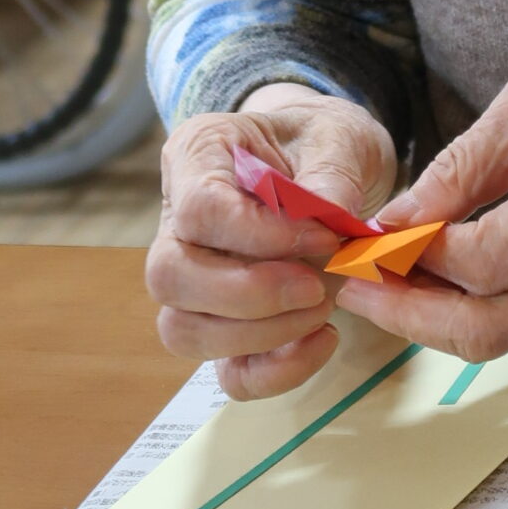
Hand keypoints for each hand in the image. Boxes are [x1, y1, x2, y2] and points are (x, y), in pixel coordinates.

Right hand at [146, 85, 397, 398]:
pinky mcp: (223, 323)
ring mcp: (191, 278)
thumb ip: (332, 175)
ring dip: (261, 334)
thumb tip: (329, 219)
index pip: (198, 209)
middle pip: (170, 277)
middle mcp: (175, 221)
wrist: (328, 162)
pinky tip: (324, 340)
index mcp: (195, 155)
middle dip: (250, 295)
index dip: (259, 236)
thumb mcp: (337, 138)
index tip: (324, 239)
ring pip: (184, 331)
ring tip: (324, 306)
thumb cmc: (322, 142)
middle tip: (317, 286)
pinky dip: (275, 370)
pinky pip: (227, 370)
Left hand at [334, 30, 507, 361]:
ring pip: (503, 334)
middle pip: (491, 327)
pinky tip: (427, 278)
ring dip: (432, 319)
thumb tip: (393, 222)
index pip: (484, 262)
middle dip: (410, 316)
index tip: (367, 237)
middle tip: (355, 283)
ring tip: (378, 283)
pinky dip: (467, 306)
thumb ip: (461, 168)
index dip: (414, 257)